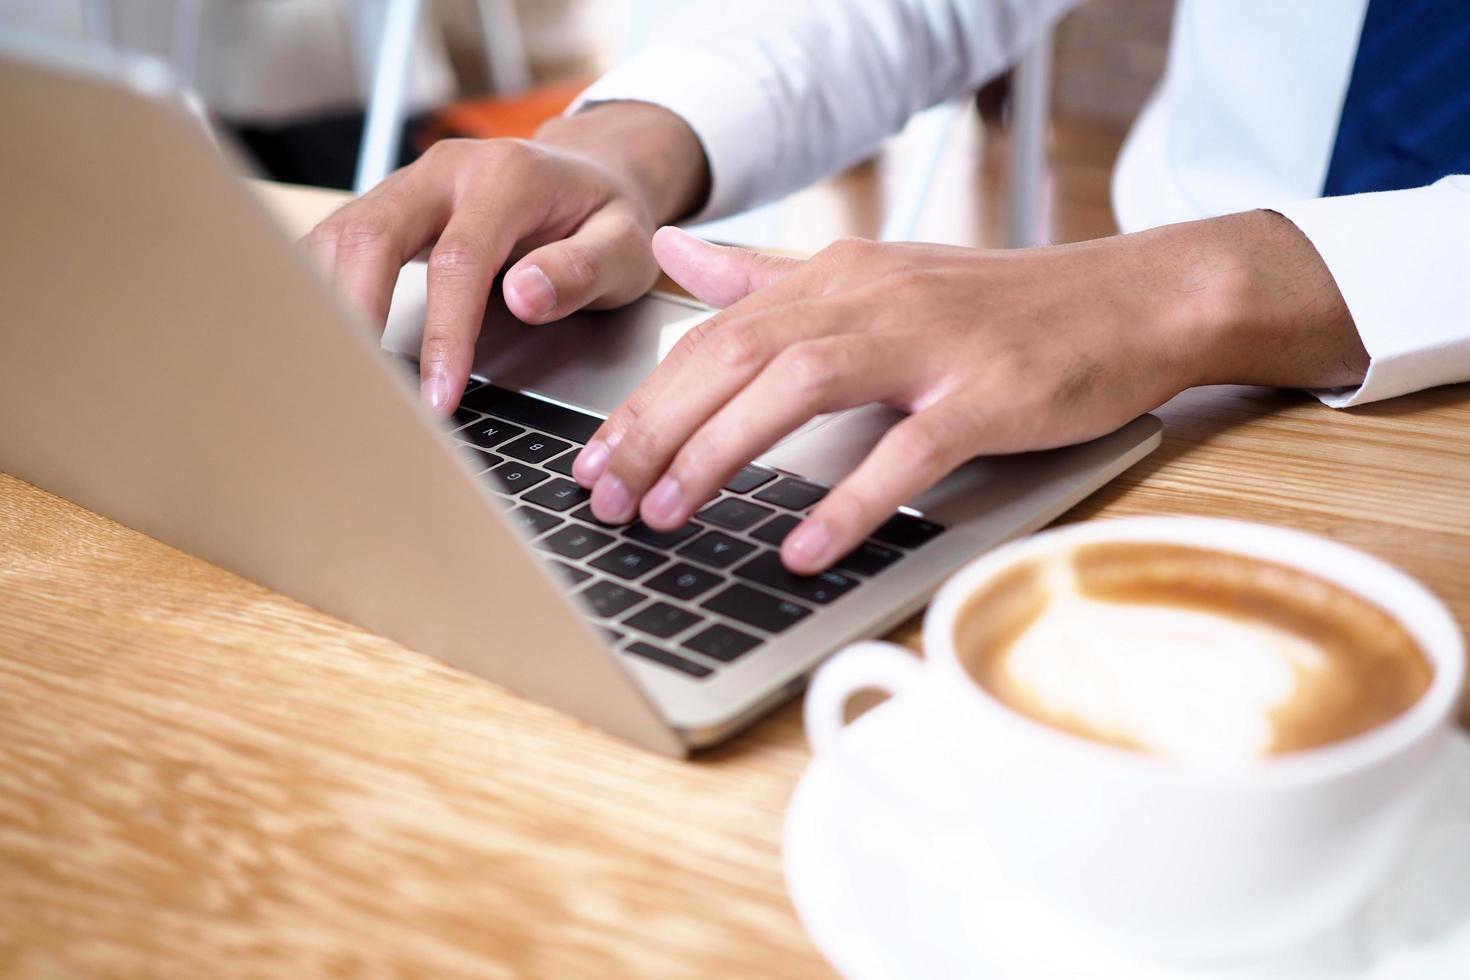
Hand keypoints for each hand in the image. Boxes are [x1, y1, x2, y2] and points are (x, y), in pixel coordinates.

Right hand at [302, 103, 708, 413]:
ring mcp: (412, 184)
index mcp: (509, 177)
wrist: (592, 175)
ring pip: (342, 234)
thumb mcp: (624, 247)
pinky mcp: (390, 206)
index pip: (459, 260)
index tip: (438, 396)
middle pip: (374, 236)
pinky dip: (320, 290)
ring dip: (326, 304)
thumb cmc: (606, 219)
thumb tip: (524, 296)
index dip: (444, 334)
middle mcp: (449, 170)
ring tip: (332, 377)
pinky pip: (338, 241)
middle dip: (358, 318)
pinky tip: (320, 341)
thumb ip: (581, 270)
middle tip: (363, 391)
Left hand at [573, 212, 1365, 573]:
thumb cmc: (998, 306)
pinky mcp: (990, 395)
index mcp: (837, 276)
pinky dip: (850, 498)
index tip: (595, 461)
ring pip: (801, 386)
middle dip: (658, 428)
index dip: (646, 399)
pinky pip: (908, 451)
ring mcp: (932, 344)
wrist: (1132, 299)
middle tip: (605, 498)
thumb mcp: (875, 275)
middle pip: (737, 355)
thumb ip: (770, 273)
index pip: (715, 334)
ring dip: (724, 452)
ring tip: (669, 514)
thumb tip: (679, 256)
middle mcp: (872, 298)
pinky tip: (802, 546)